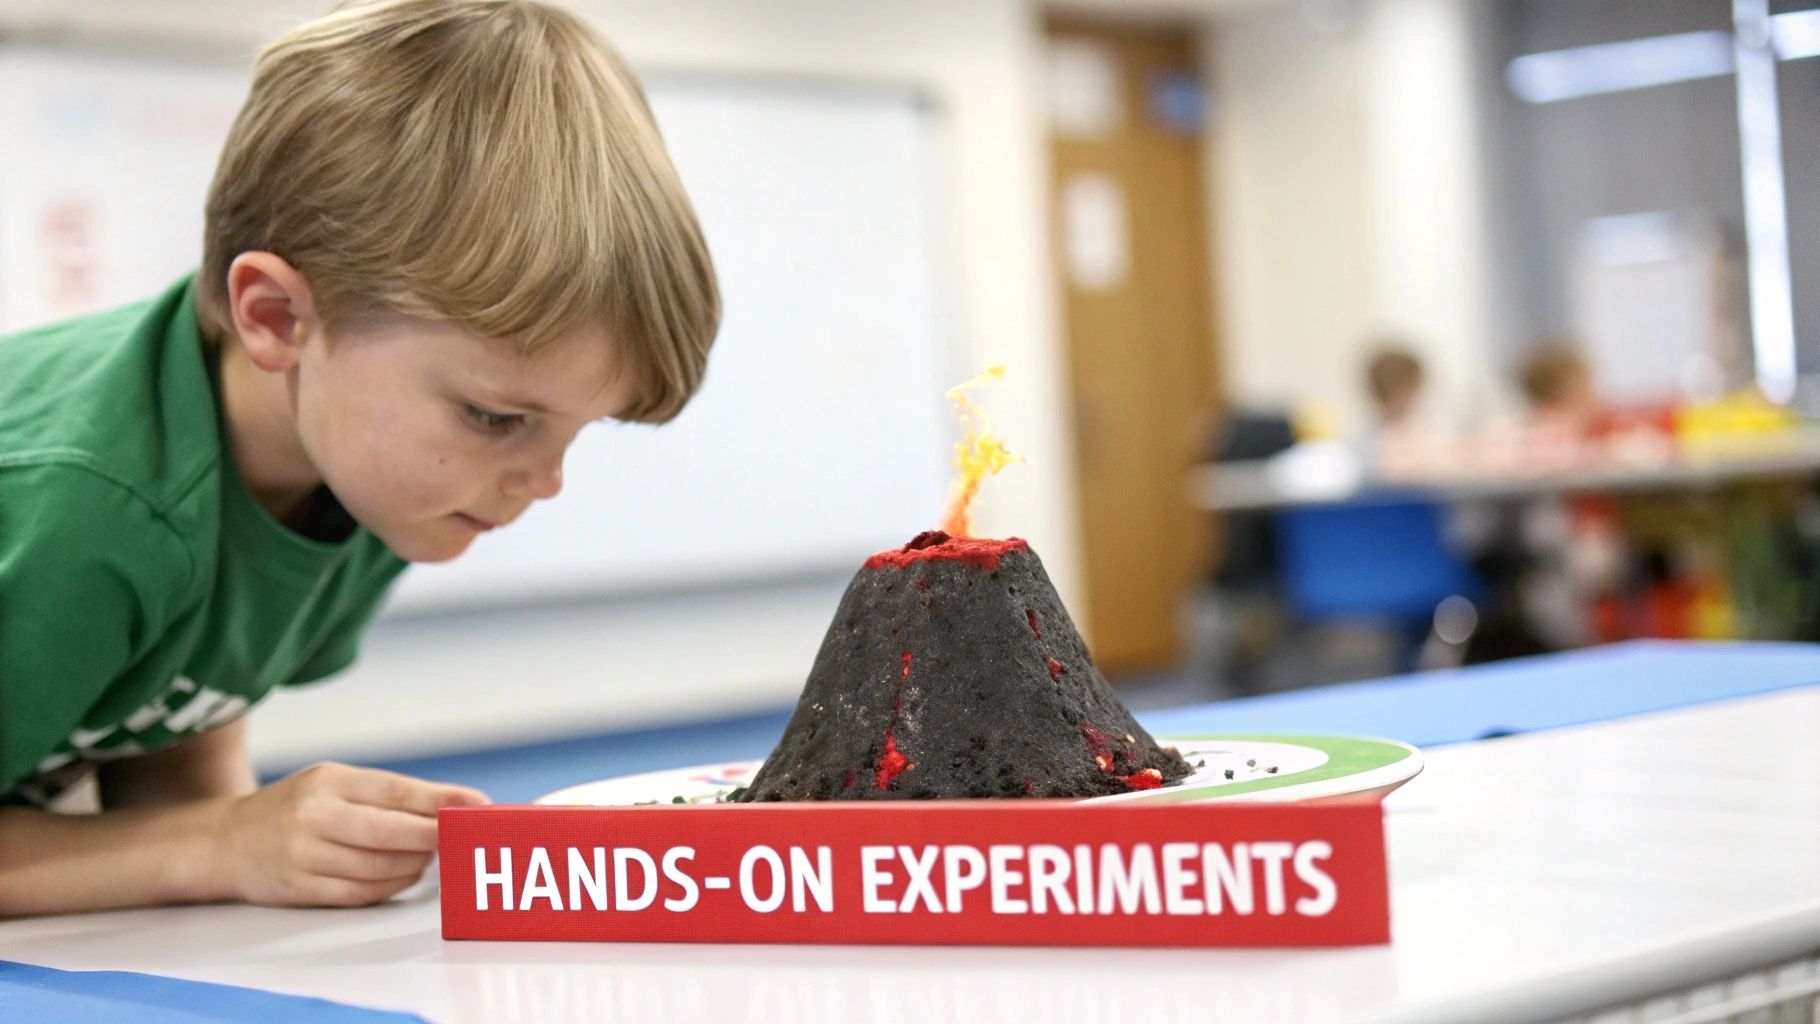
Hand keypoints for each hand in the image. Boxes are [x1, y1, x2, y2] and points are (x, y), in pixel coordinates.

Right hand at [208, 762, 489, 906]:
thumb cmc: (294, 807)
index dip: (441, 801)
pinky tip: (403, 876)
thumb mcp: (332, 782)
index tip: (478, 806)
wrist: (224, 842)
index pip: (395, 791)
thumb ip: (386, 794)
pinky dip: (390, 887)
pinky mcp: (299, 889)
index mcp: (327, 781)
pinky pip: (360, 894)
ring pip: (379, 868)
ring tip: (430, 857)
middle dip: (433, 838)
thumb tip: (452, 806)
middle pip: (390, 833)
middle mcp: (313, 816)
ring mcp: (304, 856)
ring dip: (415, 865)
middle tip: (461, 840)